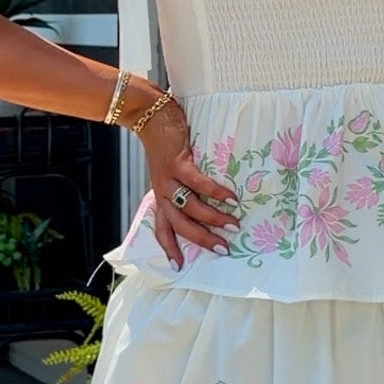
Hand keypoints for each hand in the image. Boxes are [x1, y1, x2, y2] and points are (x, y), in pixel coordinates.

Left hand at [136, 97, 238, 267]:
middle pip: (180, 225)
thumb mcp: (171, 172)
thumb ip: (185, 188)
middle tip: (223, 249)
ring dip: (213, 218)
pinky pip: (198, 183)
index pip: (163, 228)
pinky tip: (231, 198)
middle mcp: (163, 192)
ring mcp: (169, 179)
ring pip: (190, 208)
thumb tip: (212, 203)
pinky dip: (215, 192)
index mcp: (162, 196)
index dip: (170, 248)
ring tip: (233, 225)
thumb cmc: (167, 143)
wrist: (149, 116)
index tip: (178, 267)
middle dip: (202, 240)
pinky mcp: (178, 164)